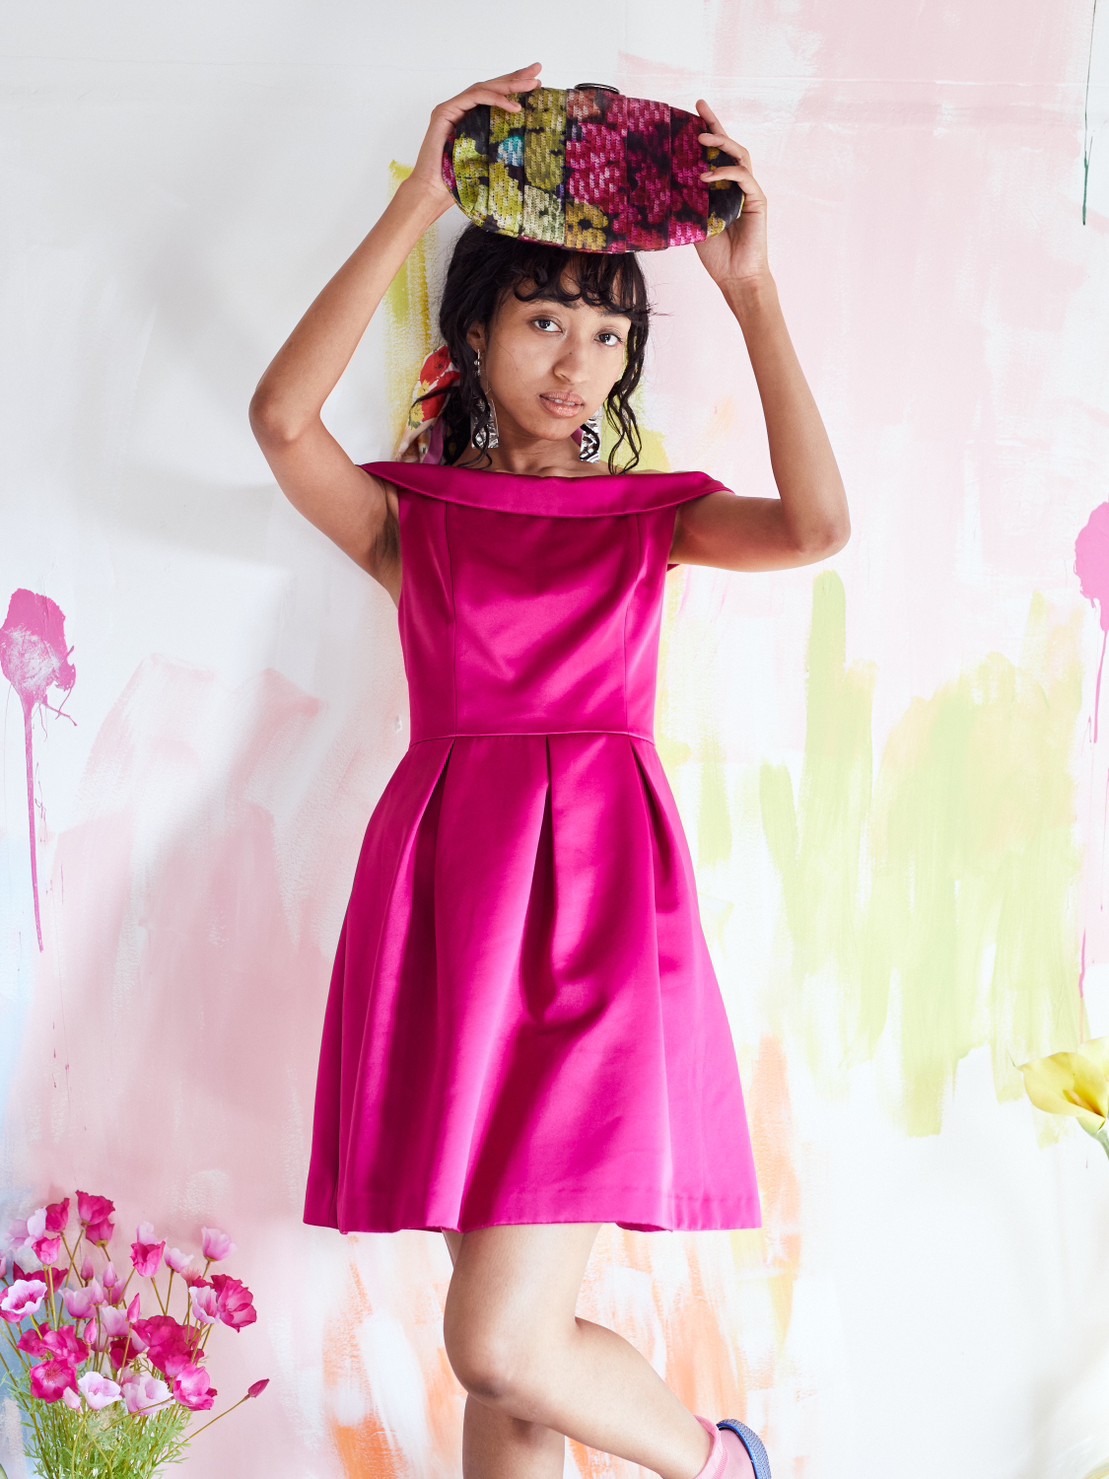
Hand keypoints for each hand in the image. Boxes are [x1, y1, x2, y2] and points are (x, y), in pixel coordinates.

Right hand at [403, 63, 543, 204]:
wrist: (433, 192)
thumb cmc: (458, 183)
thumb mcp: (489, 160)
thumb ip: (500, 144)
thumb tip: (528, 140)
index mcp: (471, 118)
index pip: (496, 97)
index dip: (515, 87)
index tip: (537, 83)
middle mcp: (461, 109)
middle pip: (492, 87)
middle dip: (516, 78)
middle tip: (537, 71)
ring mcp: (452, 108)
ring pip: (484, 88)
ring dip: (509, 85)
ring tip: (531, 85)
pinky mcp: (445, 111)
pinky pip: (474, 97)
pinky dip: (495, 99)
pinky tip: (513, 106)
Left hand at [691, 99, 769, 287]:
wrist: (736, 276)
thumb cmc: (717, 255)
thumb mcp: (693, 223)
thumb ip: (686, 203)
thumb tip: (661, 187)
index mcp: (723, 188)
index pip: (716, 154)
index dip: (708, 131)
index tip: (695, 111)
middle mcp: (738, 185)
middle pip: (730, 146)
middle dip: (715, 125)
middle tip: (699, 109)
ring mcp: (749, 191)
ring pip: (739, 155)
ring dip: (721, 143)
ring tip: (701, 138)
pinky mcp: (757, 200)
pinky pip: (743, 177)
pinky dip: (725, 172)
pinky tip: (707, 175)